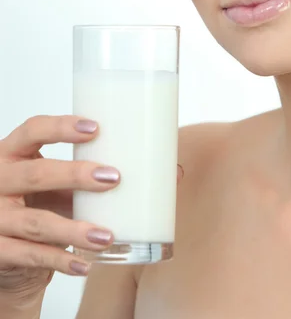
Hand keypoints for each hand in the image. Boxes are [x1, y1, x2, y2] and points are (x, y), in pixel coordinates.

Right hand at [0, 114, 183, 304]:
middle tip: (113, 177)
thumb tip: (172, 171)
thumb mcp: (61, 187)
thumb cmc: (42, 206)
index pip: (32, 130)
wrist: (7, 253)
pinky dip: (61, 261)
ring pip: (36, 223)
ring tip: (108, 235)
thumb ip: (99, 177)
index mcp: (13, 154)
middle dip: (75, 175)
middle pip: (35, 174)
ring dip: (75, 229)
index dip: (61, 127)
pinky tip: (87, 264)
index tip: (96, 127)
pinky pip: (30, 257)